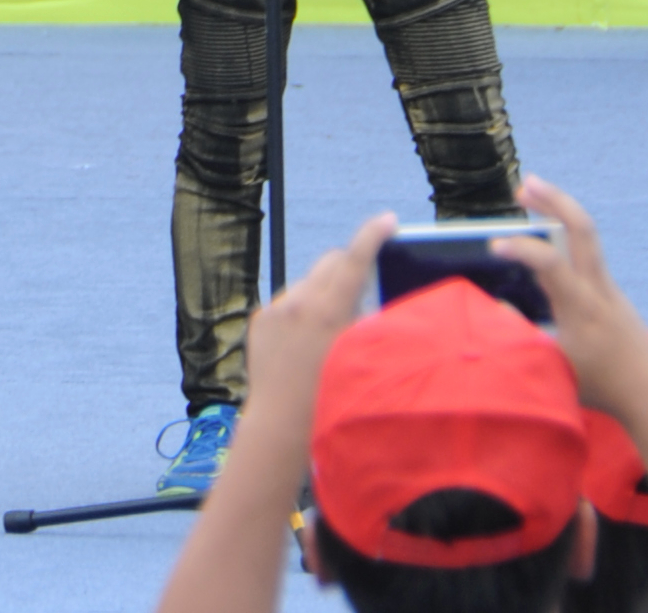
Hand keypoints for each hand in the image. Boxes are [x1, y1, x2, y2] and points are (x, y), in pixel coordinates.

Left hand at [154, 212, 394, 612]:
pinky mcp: (261, 320)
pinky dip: (301, 315)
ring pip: (310, 286)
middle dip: (349, 267)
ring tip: (328, 338)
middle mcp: (300, 301)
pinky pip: (289, 305)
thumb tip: (365, 302)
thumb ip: (365, 323)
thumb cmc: (329, 401)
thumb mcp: (359, 358)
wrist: (279, 428)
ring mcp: (277, 309)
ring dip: (323, 296)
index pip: (356, 259)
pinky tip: (304, 349)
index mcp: (330, 310)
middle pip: (331, 264)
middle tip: (363, 285)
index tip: (386, 220)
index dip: (373, 235)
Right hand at [491, 176, 647, 413]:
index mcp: (581, 306)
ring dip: (559, 209)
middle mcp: (597, 288)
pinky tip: (549, 234)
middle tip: (523, 185)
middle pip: (582, 228)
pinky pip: (587, 251)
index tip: (494, 246)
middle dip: (553, 199)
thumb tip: (501, 308)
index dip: (521, 248)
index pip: (550, 262)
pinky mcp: (611, 291)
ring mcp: (608, 286)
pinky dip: (566, 233)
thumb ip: (524, 339)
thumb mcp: (556, 369)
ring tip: (531, 196)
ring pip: (586, 234)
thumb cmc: (602, 385)